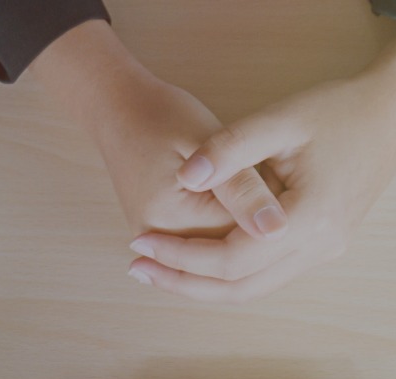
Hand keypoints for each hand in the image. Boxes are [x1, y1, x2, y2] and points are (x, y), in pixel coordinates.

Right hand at [31, 20, 282, 240]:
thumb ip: (242, 189)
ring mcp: (157, 246)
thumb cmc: (162, 117)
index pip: (243, 238)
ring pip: (221, 250)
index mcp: (171, 222)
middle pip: (231, 250)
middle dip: (255, 218)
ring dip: (241, 223)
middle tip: (267, 175)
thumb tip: (277, 232)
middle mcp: (159, 245)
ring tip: (248, 184)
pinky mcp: (161, 241)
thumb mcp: (207, 143)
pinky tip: (233, 197)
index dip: (268, 206)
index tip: (276, 171)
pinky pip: (207, 244)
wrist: (118, 111)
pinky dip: (226, 225)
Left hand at [128, 24, 395, 300]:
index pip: (232, 259)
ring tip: (158, 268)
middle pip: (240, 289)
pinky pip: (267, 275)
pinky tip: (196, 258)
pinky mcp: (323, 247)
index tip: (140, 241)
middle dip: (183, 283)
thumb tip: (184, 176)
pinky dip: (229, 274)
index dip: (180, 256)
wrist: (392, 114)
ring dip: (204, 284)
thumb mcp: (280, 119)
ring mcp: (325, 252)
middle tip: (138, 267)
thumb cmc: (338, 110)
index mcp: (310, 218)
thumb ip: (229, 148)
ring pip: (254, 290)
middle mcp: (322, 247)